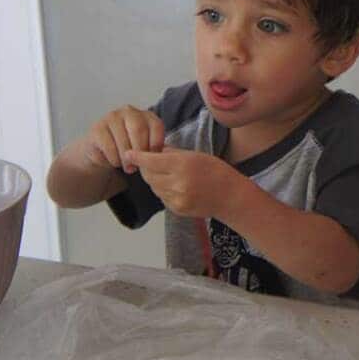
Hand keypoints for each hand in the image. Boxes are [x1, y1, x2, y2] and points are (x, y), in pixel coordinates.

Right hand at [85, 106, 164, 173]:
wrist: (102, 151)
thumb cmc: (129, 149)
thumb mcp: (145, 147)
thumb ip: (153, 148)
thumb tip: (158, 157)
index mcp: (146, 115)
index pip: (156, 126)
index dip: (156, 145)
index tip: (152, 159)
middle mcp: (130, 111)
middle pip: (139, 130)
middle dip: (139, 152)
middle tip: (138, 166)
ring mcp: (112, 117)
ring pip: (124, 140)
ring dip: (127, 158)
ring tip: (128, 167)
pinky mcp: (98, 127)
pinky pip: (109, 146)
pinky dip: (114, 158)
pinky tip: (116, 162)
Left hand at [124, 148, 240, 217]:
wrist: (231, 197)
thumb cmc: (217, 172)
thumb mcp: (196, 155)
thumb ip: (172, 154)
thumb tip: (154, 150)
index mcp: (182, 165)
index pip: (151, 161)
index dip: (137, 157)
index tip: (128, 153)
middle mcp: (177, 183)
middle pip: (149, 175)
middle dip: (146, 168)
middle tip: (150, 162)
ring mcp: (176, 198)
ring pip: (154, 187)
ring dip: (155, 179)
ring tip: (167, 174)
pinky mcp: (176, 209)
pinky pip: (162, 196)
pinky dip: (163, 190)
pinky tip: (176, 185)